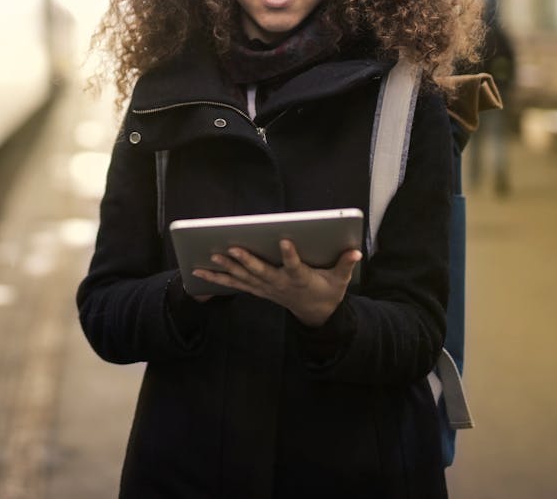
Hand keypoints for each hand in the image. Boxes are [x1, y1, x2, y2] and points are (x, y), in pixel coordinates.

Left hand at [191, 240, 360, 326]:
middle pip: (261, 272)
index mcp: (300, 279)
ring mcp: (266, 289)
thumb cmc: (327, 292)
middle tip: (232, 248)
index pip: (295, 266)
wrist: (316, 314)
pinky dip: (218, 279)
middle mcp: (280, 284)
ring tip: (209, 258)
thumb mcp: (340, 281)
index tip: (285, 240)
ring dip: (226, 269)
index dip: (290, 255)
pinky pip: (236, 284)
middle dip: (246, 260)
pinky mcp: (258, 290)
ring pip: (244, 278)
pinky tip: (200, 273)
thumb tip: (356, 252)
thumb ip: (345, 265)